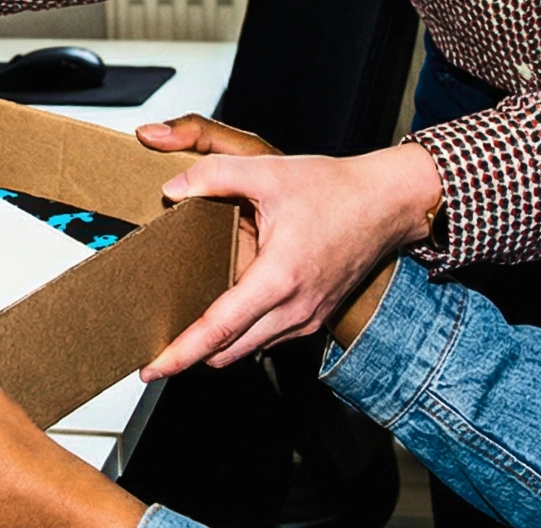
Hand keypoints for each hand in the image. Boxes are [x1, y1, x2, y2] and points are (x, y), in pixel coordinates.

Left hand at [133, 121, 440, 379]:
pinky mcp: (314, 316)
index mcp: (279, 278)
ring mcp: (307, 318)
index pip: (219, 329)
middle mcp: (295, 309)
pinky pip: (268, 337)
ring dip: (217, 344)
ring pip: (248, 348)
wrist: (389, 202)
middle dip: (189, 356)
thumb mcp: (268, 171)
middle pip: (228, 352)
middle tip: (154, 350)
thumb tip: (172, 190)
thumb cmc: (336, 190)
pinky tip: (225, 311)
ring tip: (184, 328)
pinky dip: (242, 333)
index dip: (180, 353)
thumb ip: (213, 176)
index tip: (152, 369)